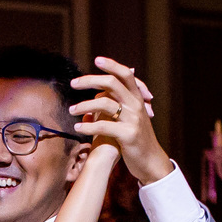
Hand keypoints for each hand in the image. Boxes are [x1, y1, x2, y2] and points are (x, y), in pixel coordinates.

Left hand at [69, 57, 172, 183]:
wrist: (151, 161)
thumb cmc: (136, 139)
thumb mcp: (132, 117)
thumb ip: (119, 103)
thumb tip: (101, 91)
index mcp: (137, 99)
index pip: (125, 75)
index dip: (111, 65)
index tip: (96, 60)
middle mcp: (136, 106)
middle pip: (111, 83)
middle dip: (90, 81)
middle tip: (73, 84)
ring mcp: (133, 120)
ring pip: (104, 104)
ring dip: (84, 105)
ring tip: (71, 110)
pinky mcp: (127, 135)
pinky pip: (103, 126)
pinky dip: (88, 126)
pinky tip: (78, 127)